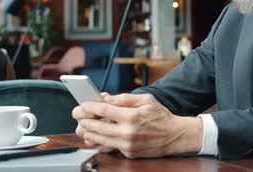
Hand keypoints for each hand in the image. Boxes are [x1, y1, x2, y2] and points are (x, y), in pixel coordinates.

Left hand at [77, 93, 202, 157]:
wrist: (174, 136)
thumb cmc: (161, 116)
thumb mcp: (146, 100)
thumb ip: (125, 98)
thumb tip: (107, 98)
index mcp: (132, 116)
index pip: (103, 110)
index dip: (90, 107)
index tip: (83, 105)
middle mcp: (127, 132)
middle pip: (96, 127)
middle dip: (83, 120)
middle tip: (78, 116)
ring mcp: (126, 145)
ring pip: (98, 140)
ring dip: (87, 133)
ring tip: (82, 127)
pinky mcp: (127, 153)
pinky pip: (107, 148)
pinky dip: (98, 142)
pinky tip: (94, 137)